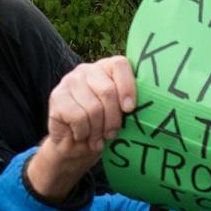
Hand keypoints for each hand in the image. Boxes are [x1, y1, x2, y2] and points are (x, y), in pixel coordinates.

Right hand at [26, 55, 135, 198]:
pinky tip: (82, 136)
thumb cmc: (102, 128)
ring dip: (97, 130)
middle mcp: (86, 70)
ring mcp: (69, 81)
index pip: (120, 64)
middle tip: (112, 134)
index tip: (130, 109)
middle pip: (108, 91)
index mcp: (106, 68)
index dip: (128, 86)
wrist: (74, 146)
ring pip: (93, 108)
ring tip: (97, 139)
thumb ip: (129, 103)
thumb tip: (153, 104)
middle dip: (113, 119)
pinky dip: (83, 132)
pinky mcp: (56, 96)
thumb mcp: (120, 115)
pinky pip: (77, 117)